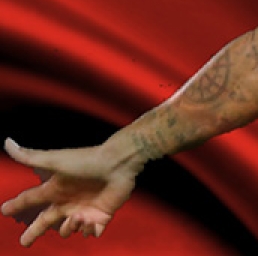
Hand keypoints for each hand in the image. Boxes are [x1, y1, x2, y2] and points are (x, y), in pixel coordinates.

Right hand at [1, 137, 140, 246]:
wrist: (118, 163)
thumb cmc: (86, 160)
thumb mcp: (55, 160)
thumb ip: (29, 156)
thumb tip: (6, 142)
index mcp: (55, 189)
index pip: (30, 199)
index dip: (17, 205)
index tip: (3, 210)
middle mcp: (68, 200)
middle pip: (45, 220)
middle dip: (34, 232)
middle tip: (24, 242)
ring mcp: (84, 208)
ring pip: (69, 229)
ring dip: (69, 229)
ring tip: (78, 216)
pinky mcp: (101, 214)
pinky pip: (92, 232)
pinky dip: (89, 231)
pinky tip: (92, 221)